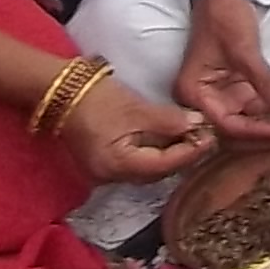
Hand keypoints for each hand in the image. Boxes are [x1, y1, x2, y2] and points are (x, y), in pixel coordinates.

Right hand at [56, 72, 214, 186]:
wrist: (59, 91)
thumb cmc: (96, 98)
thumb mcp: (136, 108)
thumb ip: (168, 121)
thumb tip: (198, 125)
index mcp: (117, 166)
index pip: (163, 166)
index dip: (189, 153)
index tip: (210, 138)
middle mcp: (110, 177)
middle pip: (156, 172)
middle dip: (182, 155)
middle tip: (205, 137)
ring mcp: (105, 173)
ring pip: (147, 169)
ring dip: (169, 154)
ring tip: (191, 136)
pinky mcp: (103, 162)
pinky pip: (135, 163)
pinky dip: (154, 152)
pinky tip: (168, 139)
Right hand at [175, 0, 269, 143]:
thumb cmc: (222, 13)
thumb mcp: (244, 48)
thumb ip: (265, 81)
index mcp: (193, 94)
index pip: (226, 125)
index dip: (256, 132)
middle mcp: (204, 100)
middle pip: (238, 127)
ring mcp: (221, 93)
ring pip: (252, 117)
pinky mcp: (236, 86)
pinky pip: (258, 102)